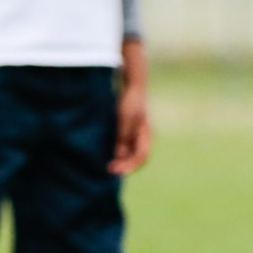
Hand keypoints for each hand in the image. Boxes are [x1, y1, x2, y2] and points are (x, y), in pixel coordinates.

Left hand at [111, 39, 152, 175]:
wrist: (133, 82)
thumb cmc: (130, 99)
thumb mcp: (124, 118)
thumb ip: (122, 136)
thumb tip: (118, 155)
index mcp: (146, 134)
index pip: (141, 157)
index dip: (128, 166)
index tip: (114, 170)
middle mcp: (143, 135)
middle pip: (136, 157)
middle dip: (124, 165)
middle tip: (108, 169)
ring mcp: (137, 132)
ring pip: (131, 152)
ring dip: (121, 159)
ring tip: (106, 162)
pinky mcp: (130, 127)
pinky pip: (125, 144)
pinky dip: (118, 150)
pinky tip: (107, 150)